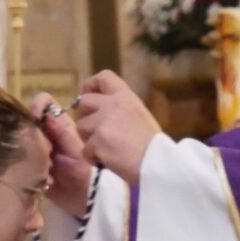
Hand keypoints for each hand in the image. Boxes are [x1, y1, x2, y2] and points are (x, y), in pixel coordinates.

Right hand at [30, 92, 93, 218]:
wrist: (89, 200)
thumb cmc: (89, 172)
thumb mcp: (77, 151)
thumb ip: (63, 133)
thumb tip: (48, 114)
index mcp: (59, 126)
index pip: (44, 104)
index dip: (37, 106)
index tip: (36, 117)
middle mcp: (45, 135)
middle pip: (27, 123)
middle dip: (34, 137)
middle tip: (49, 153)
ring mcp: (36, 152)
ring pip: (21, 144)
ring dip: (33, 156)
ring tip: (51, 170)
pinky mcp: (30, 170)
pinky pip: (20, 166)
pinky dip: (33, 173)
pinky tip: (48, 182)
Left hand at [73, 70, 162, 186]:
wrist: (158, 163)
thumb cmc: (153, 144)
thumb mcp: (139, 115)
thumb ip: (120, 109)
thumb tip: (101, 112)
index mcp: (125, 97)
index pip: (103, 77)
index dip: (91, 85)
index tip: (90, 96)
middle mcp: (112, 105)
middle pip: (83, 101)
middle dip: (85, 116)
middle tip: (95, 130)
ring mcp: (103, 122)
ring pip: (81, 127)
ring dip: (89, 139)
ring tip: (107, 149)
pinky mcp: (97, 141)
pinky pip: (85, 150)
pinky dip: (93, 158)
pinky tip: (109, 161)